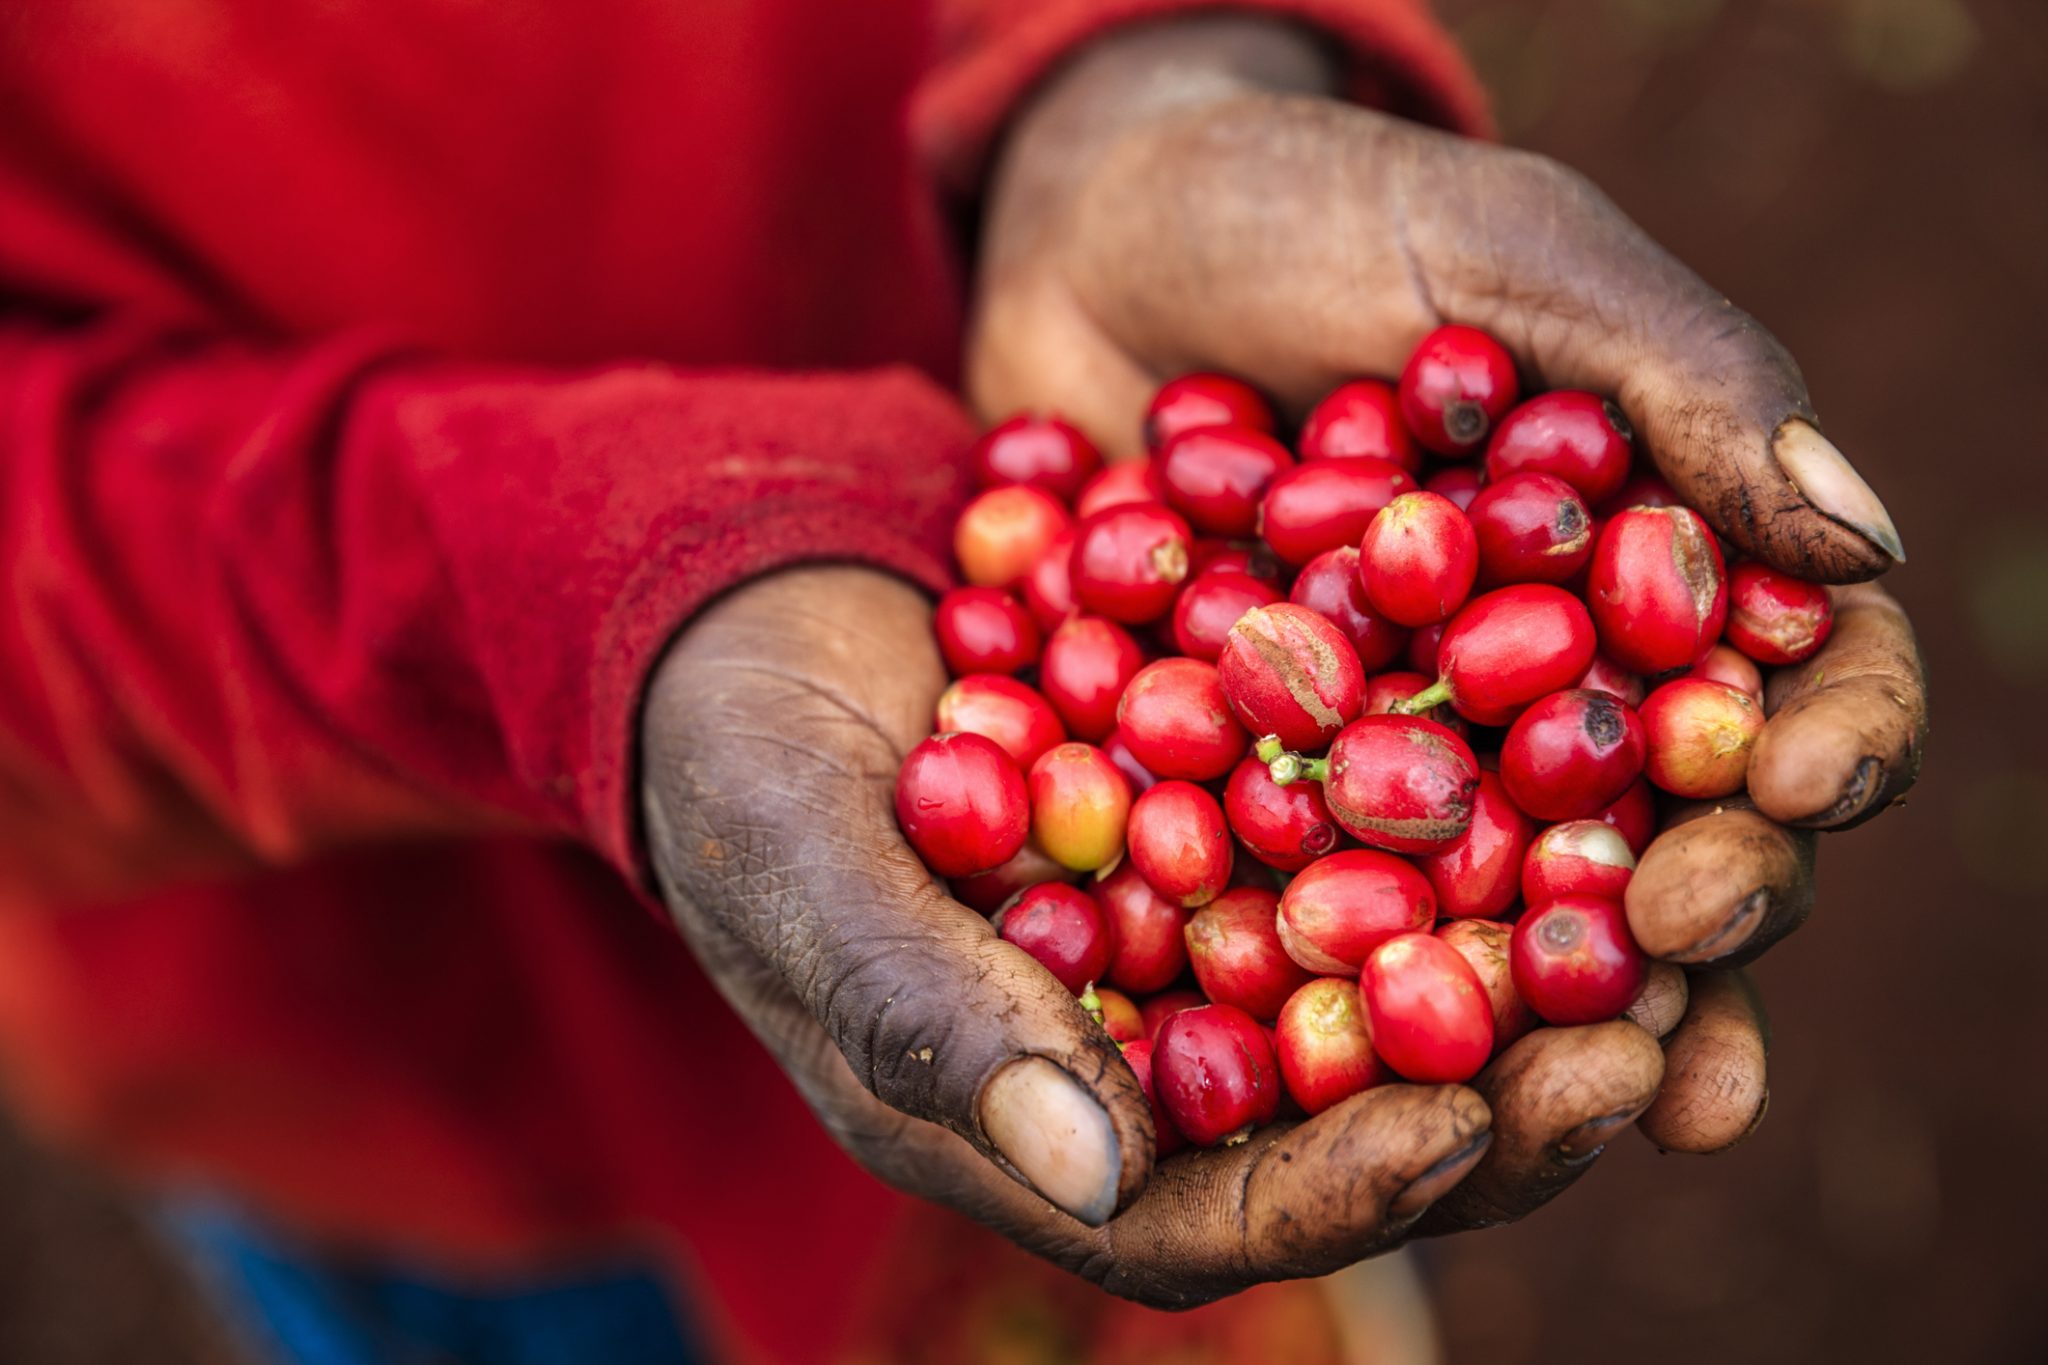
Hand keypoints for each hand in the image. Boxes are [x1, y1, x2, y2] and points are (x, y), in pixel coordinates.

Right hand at [641, 566, 1669, 1304]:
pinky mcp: (1231, 807)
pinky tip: (1586, 764)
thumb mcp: (801, 872)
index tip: (1470, 1128)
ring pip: (1384, 992)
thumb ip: (926, 1018)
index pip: (1198, 1213)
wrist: (738, 597)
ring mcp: (1189, 926)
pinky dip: (1483, 824)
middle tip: (1639, 1052)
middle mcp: (1128, 1044)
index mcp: (1016, 1113)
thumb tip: (1097, 1170)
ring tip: (1668, 928)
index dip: (1339, 1188)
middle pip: (1333, 1124)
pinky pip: (1374, 842)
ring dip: (1530, 974)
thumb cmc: (730, 753)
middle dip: (1490, 1106)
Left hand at [967, 18, 1927, 1162]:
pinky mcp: (1256, 791)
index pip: (1797, 678)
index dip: (1820, 746)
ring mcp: (1402, 752)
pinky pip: (1303, 904)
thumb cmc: (1314, 206)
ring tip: (1545, 1102)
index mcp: (1659, 563)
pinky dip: (1323, 986)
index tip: (1781, 791)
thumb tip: (1864, 542)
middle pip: (1663, 835)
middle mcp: (1549, 686)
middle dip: (1684, 916)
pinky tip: (1328, 1063)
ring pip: (1499, 915)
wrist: (1092, 231)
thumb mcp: (1503, 244)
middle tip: (1659, 966)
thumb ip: (1679, 373)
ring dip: (1534, 1019)